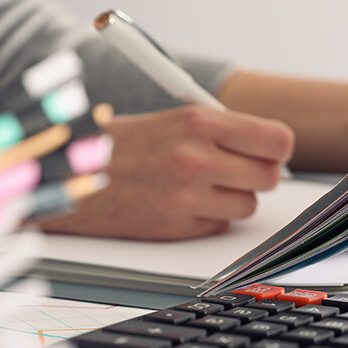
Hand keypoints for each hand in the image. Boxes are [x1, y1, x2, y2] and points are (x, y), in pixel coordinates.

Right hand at [42, 106, 294, 240]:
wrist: (70, 172)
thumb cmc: (126, 142)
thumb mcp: (177, 119)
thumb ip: (225, 131)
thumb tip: (274, 149)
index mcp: (200, 122)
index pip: (277, 141)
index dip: (277, 149)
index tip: (270, 151)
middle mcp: (197, 159)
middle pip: (268, 177)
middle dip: (257, 175)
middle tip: (237, 169)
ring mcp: (186, 197)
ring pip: (247, 206)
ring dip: (232, 198)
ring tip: (202, 185)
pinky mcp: (174, 228)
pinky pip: (218, 226)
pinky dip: (207, 217)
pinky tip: (181, 202)